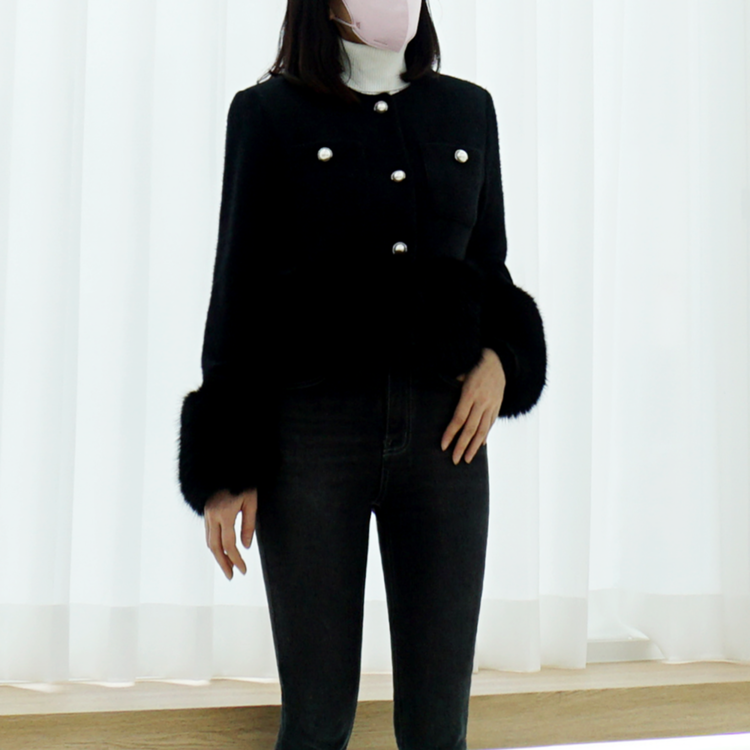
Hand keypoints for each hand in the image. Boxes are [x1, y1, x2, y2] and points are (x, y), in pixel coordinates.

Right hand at [204, 488, 257, 579]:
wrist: (225, 466)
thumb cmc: (243, 482)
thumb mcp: (251, 502)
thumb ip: (248, 525)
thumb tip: (245, 547)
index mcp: (225, 513)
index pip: (229, 544)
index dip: (236, 560)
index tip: (243, 570)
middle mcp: (212, 515)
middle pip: (215, 547)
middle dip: (223, 563)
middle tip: (232, 576)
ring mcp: (207, 513)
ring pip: (209, 541)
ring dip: (218, 555)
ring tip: (228, 566)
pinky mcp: (206, 511)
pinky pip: (208, 532)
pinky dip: (214, 544)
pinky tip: (222, 549)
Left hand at [440, 348, 505, 464]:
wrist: (498, 360)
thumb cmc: (474, 366)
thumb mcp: (461, 374)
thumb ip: (451, 387)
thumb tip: (439, 399)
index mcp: (470, 394)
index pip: (459, 419)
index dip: (451, 433)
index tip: (444, 446)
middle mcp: (481, 402)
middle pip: (470, 428)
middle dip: (462, 446)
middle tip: (455, 459)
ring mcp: (491, 405)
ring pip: (482, 430)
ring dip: (474, 446)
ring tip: (468, 459)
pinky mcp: (497, 406)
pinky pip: (490, 424)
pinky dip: (485, 436)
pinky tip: (479, 446)